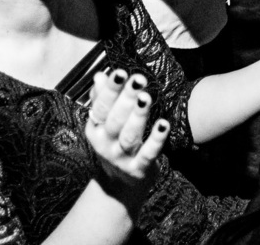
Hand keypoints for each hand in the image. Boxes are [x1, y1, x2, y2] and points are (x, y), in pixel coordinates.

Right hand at [85, 70, 169, 204]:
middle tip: (138, 79)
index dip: (110, 90)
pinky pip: (148, 154)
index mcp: (95, 130)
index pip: (101, 107)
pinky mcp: (139, 170)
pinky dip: (156, 140)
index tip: (120, 72)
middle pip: (115, 120)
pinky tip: (164, 124)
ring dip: (138, 117)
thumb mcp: (104, 125)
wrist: (119, 187)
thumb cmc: (115, 145)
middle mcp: (105, 145)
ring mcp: (122, 159)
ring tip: (146, 98)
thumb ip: (102, 100)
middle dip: (126, 99)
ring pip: (129, 136)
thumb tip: (99, 75)